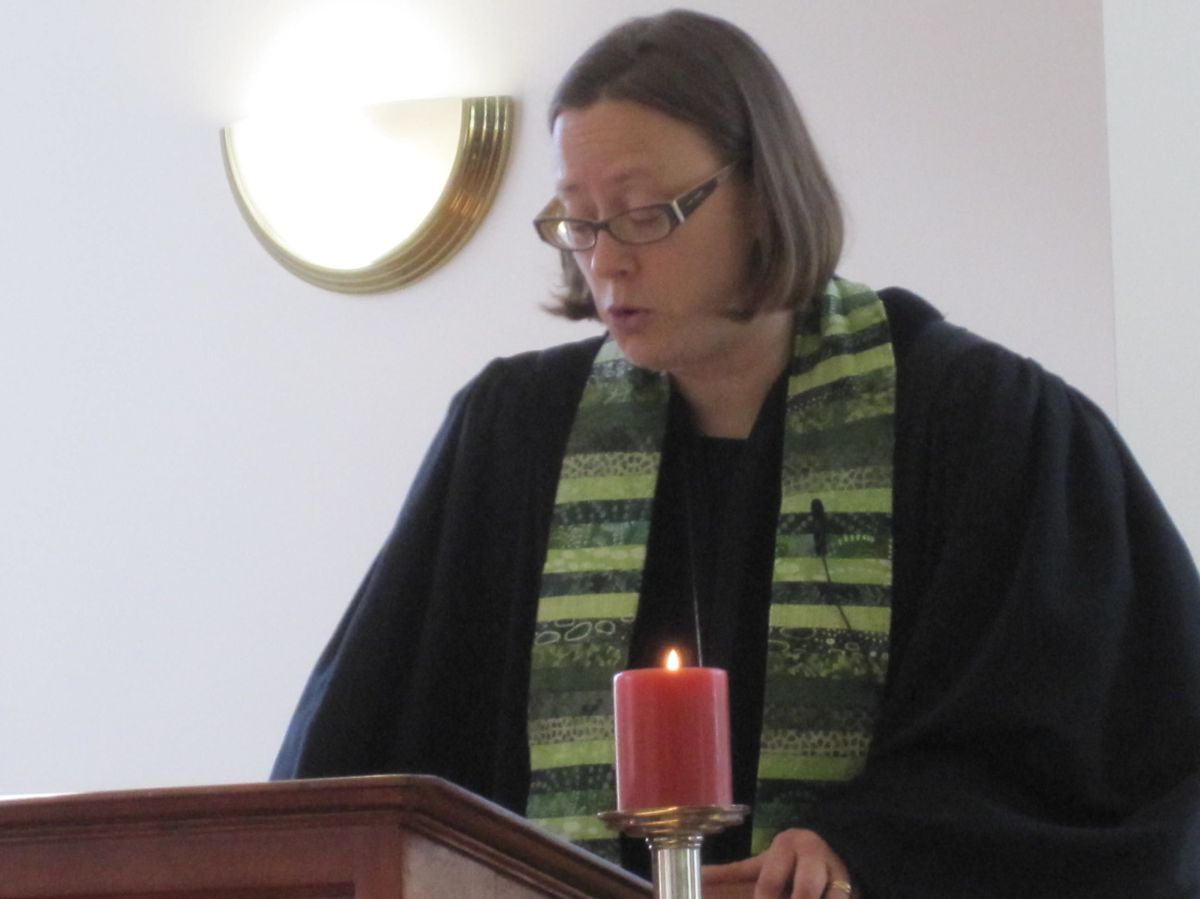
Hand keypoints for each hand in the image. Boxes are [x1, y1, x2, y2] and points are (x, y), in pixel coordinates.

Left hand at [702, 828, 854, 898]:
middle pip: (805, 890)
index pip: (770, 881)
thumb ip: (730, 873)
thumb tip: (697, 875)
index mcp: (786, 846)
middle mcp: (814, 857)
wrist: (834, 850)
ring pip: (834, 897)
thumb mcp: (761, 863)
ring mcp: (838, 875)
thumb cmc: (788, 862)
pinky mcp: (854, 890)